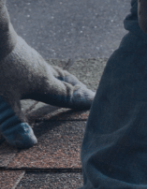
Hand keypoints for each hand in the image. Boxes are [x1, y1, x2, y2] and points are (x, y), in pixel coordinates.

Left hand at [0, 0, 94, 148]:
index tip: (95, 101)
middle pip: (63, 78)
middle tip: (85, 90)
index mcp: (43, 82)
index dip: (80, 99)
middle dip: (74, 85)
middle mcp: (40, 68)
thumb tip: (28, 143)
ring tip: (58, 80)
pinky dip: (36, 66)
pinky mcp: (13, 45)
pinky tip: (27, 65)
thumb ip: (14, 122)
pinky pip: (30, 59)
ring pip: (47, 67)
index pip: (66, 94)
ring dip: (56, 75)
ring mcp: (27, 54)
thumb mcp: (3, 100)